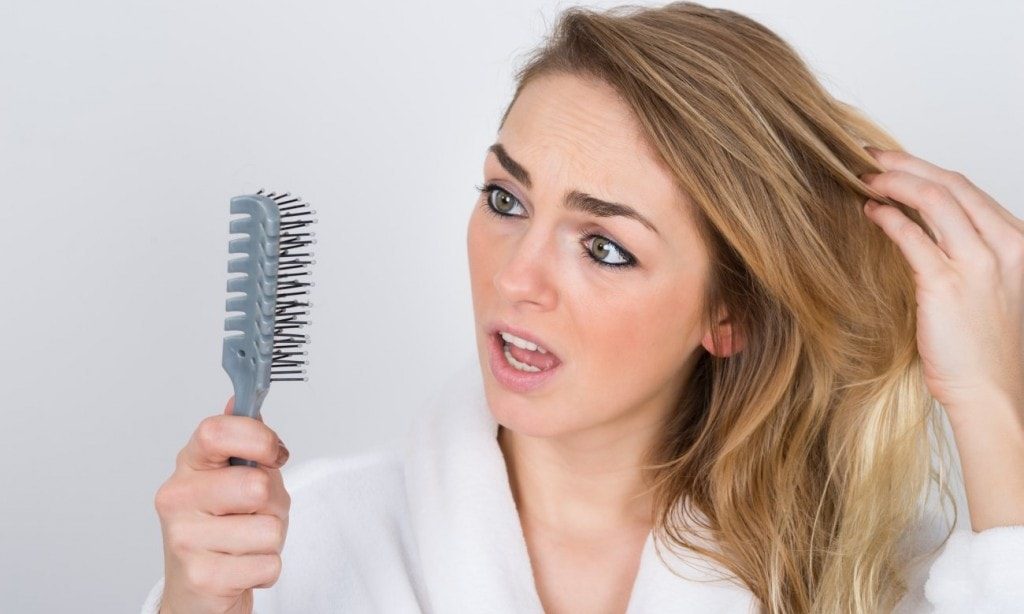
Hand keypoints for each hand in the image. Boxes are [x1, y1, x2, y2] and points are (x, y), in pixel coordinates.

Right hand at [153, 397, 291, 613]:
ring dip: (271, 540)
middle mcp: (178, 497)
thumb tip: (240, 401)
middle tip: (255, 513)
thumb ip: (246, 443)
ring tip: (247, 542)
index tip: (273, 453)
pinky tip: (242, 567)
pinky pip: (268, 564)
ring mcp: (184, 539)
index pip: (215, 432)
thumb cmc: (226, 528)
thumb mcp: (238, 478)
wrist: (199, 591)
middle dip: (273, 504)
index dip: (257, 438)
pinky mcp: (201, 576)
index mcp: (190, 465)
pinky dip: (267, 568)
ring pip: (268, 530)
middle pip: (255, 486)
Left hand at [859, 148, 1023, 421]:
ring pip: (932, 199)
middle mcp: (1003, 246)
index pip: (967, 189)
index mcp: (1016, 242)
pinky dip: (888, 217)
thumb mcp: (989, 288)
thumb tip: (922, 227)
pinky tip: (870, 213)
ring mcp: (977, 263)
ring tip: (863, 180)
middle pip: (949, 183)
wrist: (993, 393)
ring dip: (892, 183)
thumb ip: (965, 253)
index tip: (895, 161)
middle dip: (904, 163)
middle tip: (868, 156)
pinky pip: (912, 236)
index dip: (926, 169)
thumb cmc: (985, 348)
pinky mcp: (946, 284)